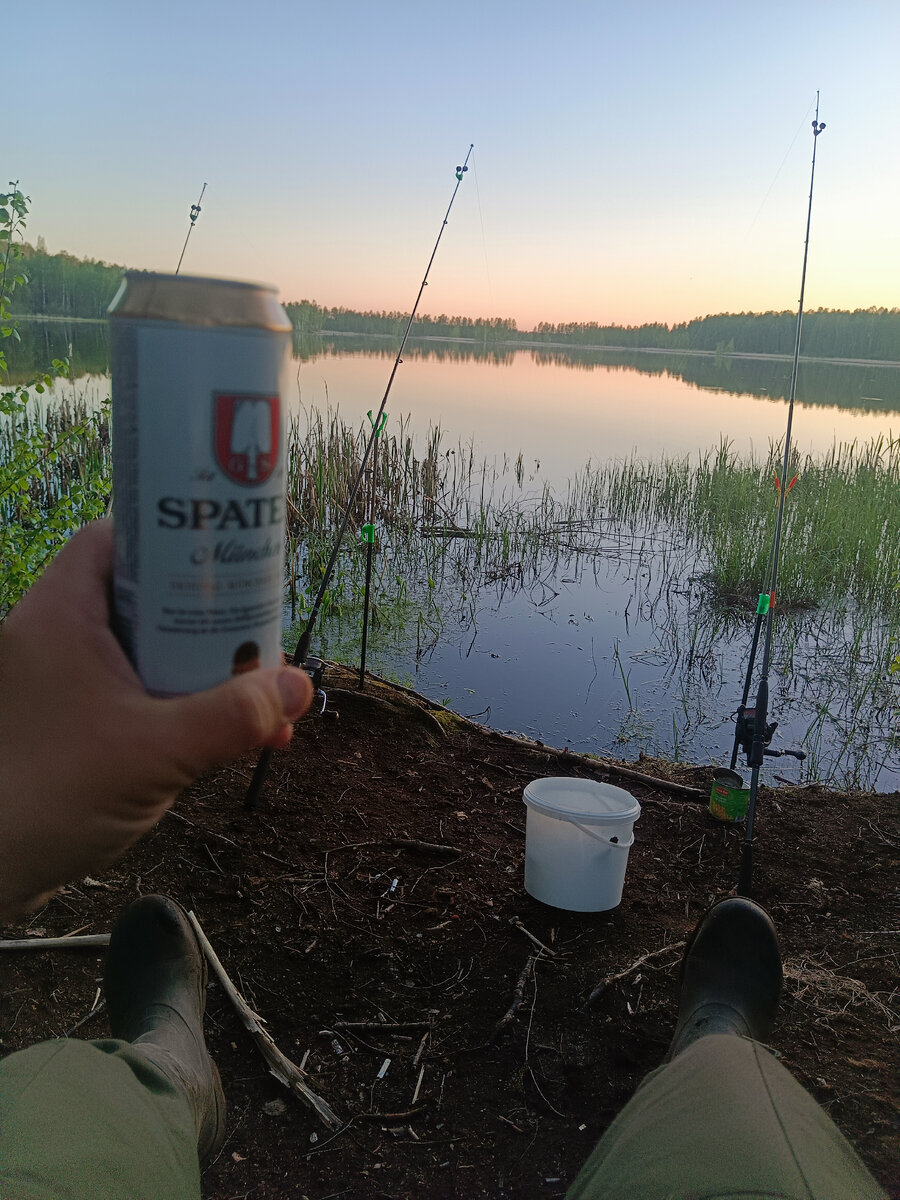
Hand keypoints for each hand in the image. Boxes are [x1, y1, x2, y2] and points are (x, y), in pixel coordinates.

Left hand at [0, 520, 311, 918]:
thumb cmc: (52, 796)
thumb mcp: (158, 751)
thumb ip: (233, 717)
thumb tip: (299, 687)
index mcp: (61, 615)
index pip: (115, 540)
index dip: (172, 541)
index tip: (226, 561)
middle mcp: (56, 638)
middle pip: (145, 599)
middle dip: (211, 623)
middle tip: (260, 641)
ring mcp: (63, 683)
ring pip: (149, 653)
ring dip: (206, 674)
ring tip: (261, 701)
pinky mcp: (72, 723)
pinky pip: (138, 695)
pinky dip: (182, 708)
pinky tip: (233, 740)